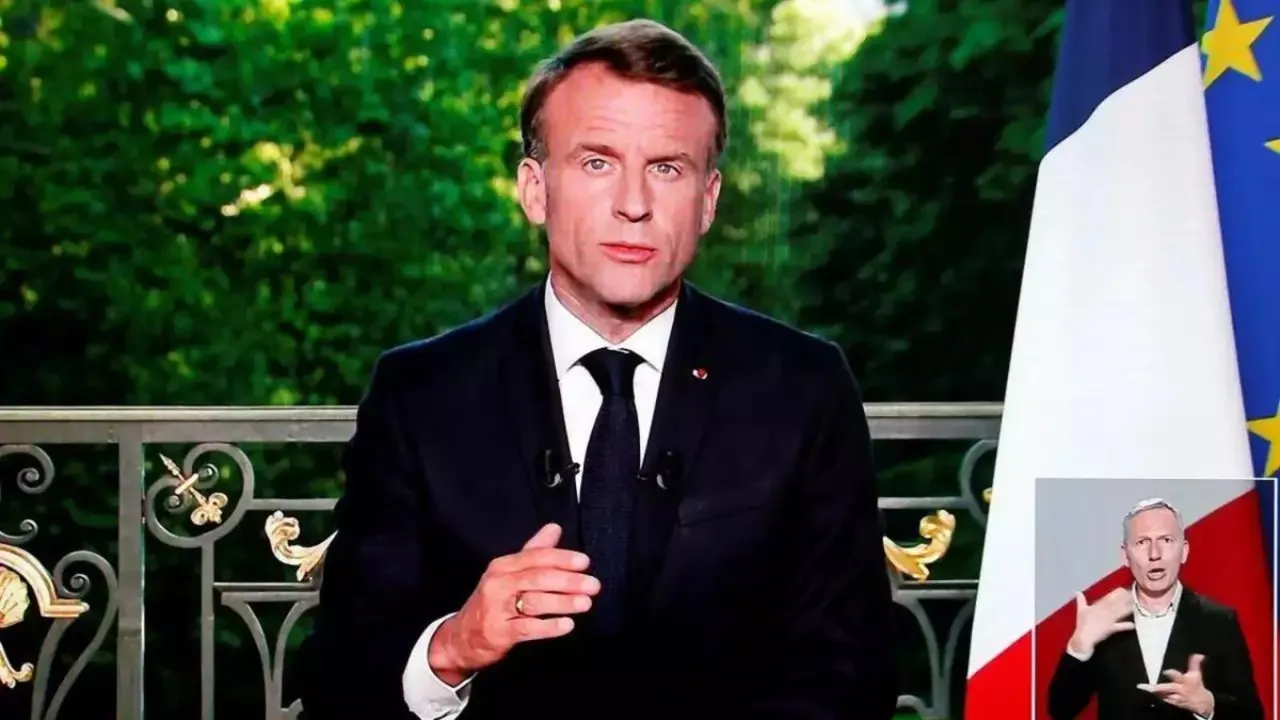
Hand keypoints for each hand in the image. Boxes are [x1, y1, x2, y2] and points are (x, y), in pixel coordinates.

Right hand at [427, 523, 598, 683]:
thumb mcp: (508, 574)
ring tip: (585, 603)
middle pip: (537, 578)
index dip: (562, 558)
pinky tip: (566, 625)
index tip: (585, 562)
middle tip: (593, 585)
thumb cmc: (492, 602)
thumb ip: (533, 552)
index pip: (536, 557)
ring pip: (534, 602)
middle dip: (568, 581)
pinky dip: (548, 627)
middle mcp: (498, 583)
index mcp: (503, 565)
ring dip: (563, 602)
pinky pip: (527, 628)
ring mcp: (496, 608)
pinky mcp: (498, 632)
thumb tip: (555, 528)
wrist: (461, 637)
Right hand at [1067, 587, 1134, 656]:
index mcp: (1097, 606)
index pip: (1109, 597)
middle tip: (1134, 594)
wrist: (1083, 638)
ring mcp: (1109, 620)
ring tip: (1135, 604)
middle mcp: (1104, 611)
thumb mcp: (1080, 611)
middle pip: (1117, 603)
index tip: (1124, 589)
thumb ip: (1081, 601)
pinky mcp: (1111, 628)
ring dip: (1128, 608)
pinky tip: (1133, 624)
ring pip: (1120, 612)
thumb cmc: (1082, 624)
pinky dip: (1127, 625)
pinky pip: (1121, 626)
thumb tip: (1077, 592)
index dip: (1117, 593)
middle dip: (1125, 598)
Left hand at [1138, 653, 1213, 716]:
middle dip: (1157, 688)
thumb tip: (1199, 655)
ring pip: (1163, 695)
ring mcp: (1176, 697)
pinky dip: (1156, 695)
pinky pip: (1163, 699)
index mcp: (1186, 682)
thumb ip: (1194, 663)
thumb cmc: (1197, 685)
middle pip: (1167, 688)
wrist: (1204, 704)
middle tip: (1145, 686)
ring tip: (1142, 687)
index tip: (1166, 671)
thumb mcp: (1197, 674)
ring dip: (1153, 691)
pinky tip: (1148, 691)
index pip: (1179, 677)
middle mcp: (1180, 690)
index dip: (1172, 674)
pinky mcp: (1173, 703)